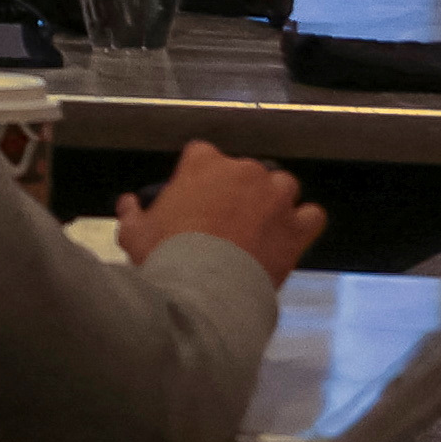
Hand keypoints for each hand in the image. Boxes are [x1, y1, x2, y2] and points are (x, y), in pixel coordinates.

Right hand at [120, 144, 319, 285]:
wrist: (204, 288)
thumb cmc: (166, 254)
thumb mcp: (134, 232)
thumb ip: (133, 214)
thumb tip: (129, 205)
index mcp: (202, 165)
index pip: (201, 152)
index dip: (196, 173)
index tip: (191, 192)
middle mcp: (244, 172)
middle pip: (245, 169)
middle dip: (236, 187)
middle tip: (223, 214)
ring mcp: (275, 197)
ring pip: (283, 185)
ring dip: (273, 198)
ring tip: (260, 221)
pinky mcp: (297, 227)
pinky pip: (311, 215)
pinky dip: (302, 222)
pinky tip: (289, 233)